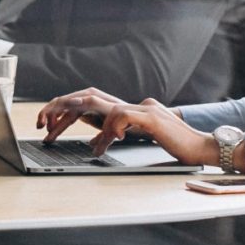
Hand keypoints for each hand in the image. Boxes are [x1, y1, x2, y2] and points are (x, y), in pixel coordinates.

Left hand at [37, 87, 215, 164]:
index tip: (47, 126)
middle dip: (59, 109)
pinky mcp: (149, 118)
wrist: (201, 147)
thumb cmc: (172, 145)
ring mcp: (139, 108)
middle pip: (85, 97)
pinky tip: (103, 146)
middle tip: (43, 127)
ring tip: (67, 138)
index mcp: (125, 108)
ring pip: (96, 103)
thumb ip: (118, 133)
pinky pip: (119, 117)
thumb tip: (95, 140)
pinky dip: (107, 130)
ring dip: (76, 120)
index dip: (64, 110)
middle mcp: (129, 104)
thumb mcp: (137, 138)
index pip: (88, 102)